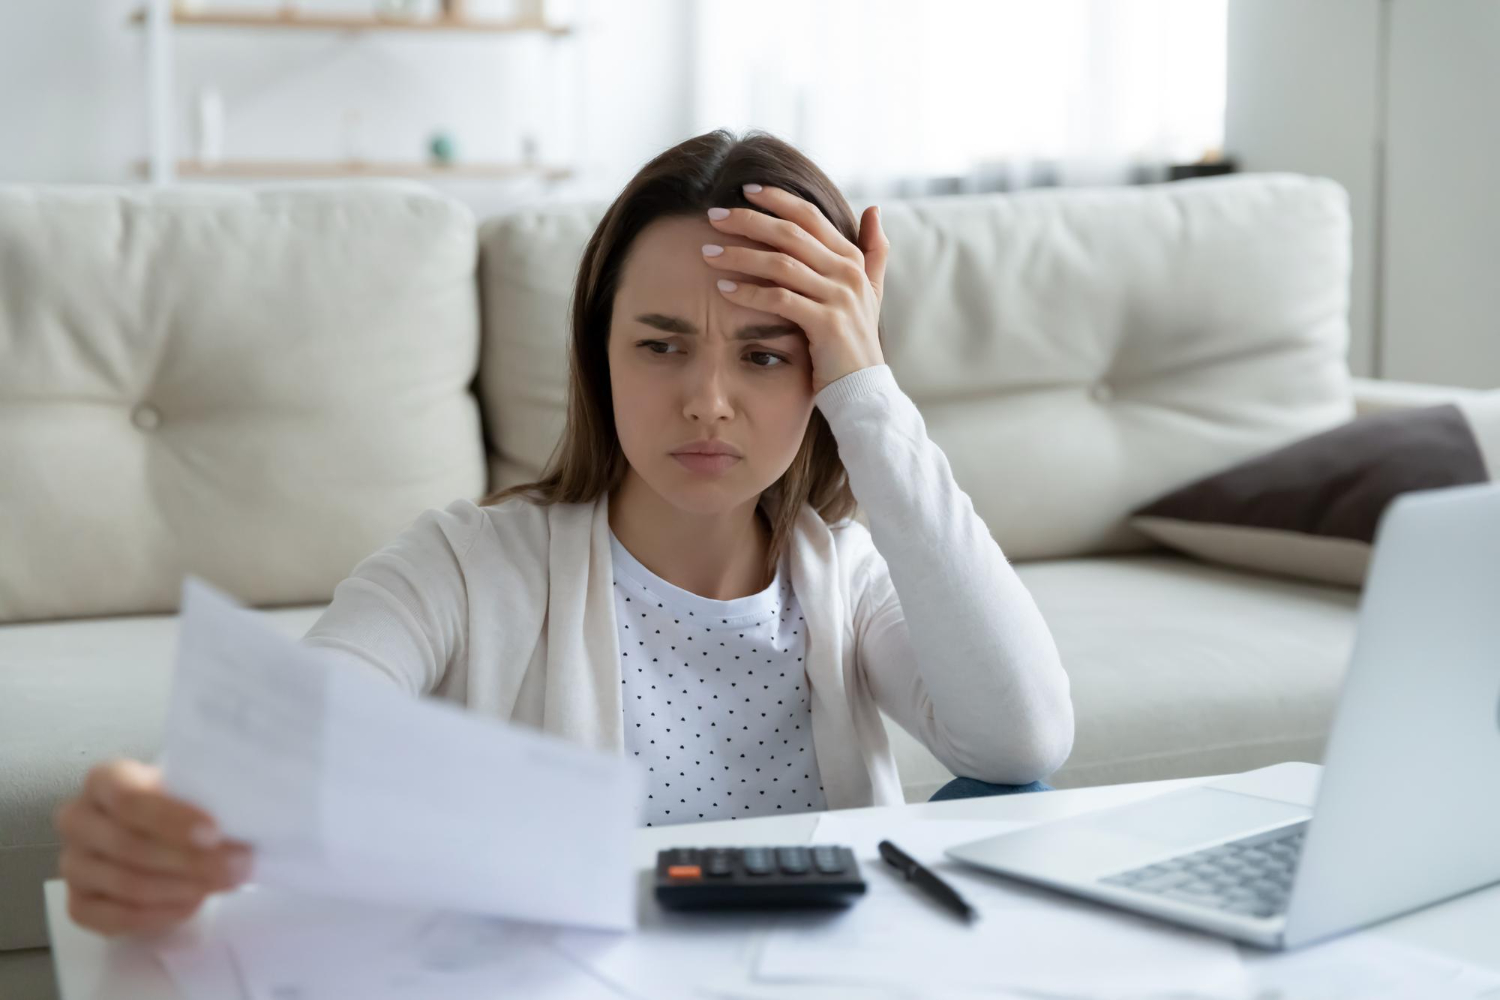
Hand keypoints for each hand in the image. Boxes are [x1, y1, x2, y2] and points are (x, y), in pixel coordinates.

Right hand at [53, 759, 253, 936]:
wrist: (164, 830)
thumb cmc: (180, 802)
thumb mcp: (191, 786)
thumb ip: (207, 795)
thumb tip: (242, 819)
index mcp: (103, 780)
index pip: (129, 799)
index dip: (172, 819)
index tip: (215, 834)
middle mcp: (77, 820)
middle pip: (130, 846)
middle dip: (191, 860)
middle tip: (238, 866)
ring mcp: (73, 865)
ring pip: (126, 884)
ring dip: (183, 888)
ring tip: (223, 883)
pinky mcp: (78, 904)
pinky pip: (115, 918)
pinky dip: (159, 915)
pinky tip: (192, 904)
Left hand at [703, 184, 889, 395]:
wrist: (862, 388)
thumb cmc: (855, 339)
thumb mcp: (871, 291)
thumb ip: (874, 251)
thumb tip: (875, 209)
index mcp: (852, 259)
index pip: (810, 216)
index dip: (777, 199)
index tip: (745, 190)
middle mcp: (847, 273)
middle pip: (790, 233)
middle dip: (749, 221)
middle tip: (713, 215)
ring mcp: (838, 297)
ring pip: (781, 263)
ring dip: (740, 255)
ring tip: (708, 252)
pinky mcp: (825, 324)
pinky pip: (779, 299)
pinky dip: (748, 292)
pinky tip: (723, 288)